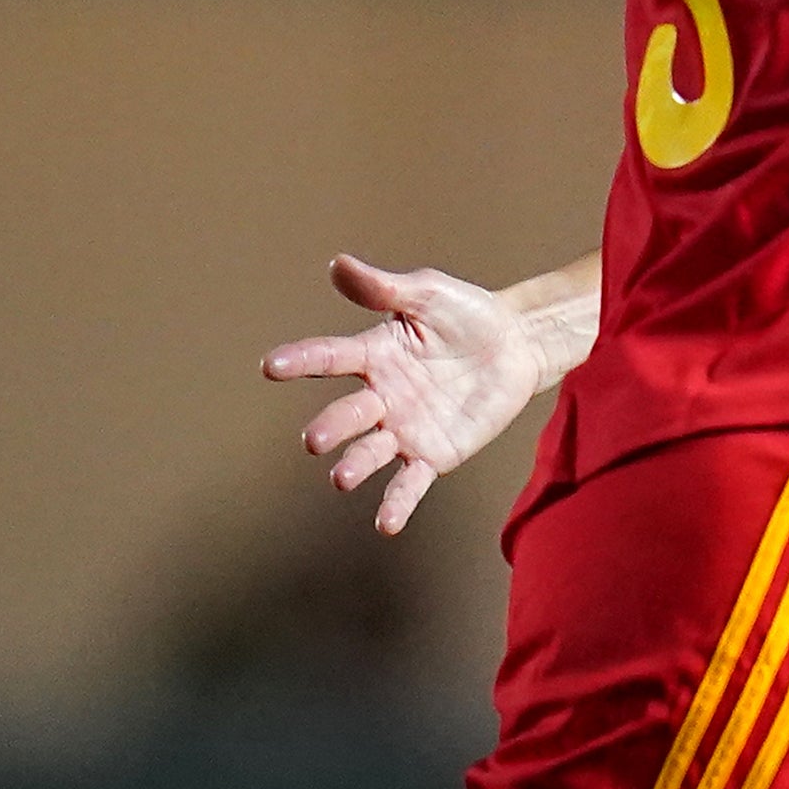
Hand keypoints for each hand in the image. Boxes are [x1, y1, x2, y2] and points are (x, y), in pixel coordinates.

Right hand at [262, 254, 552, 534]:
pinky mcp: (434, 453)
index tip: (271, 366)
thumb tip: (339, 264)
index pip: (330, 358)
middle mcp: (381, 397)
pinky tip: (386, 525)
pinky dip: (397, 504)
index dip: (301, 361)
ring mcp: (404, 428)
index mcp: (374, 355)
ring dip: (355, 466)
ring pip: (371, 453)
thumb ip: (384, 288)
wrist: (517, 344)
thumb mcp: (427, 293)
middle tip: (315, 440)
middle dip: (331, 428)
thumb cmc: (466, 314)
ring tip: (342, 477)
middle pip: (348, 415)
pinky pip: (411, 482)